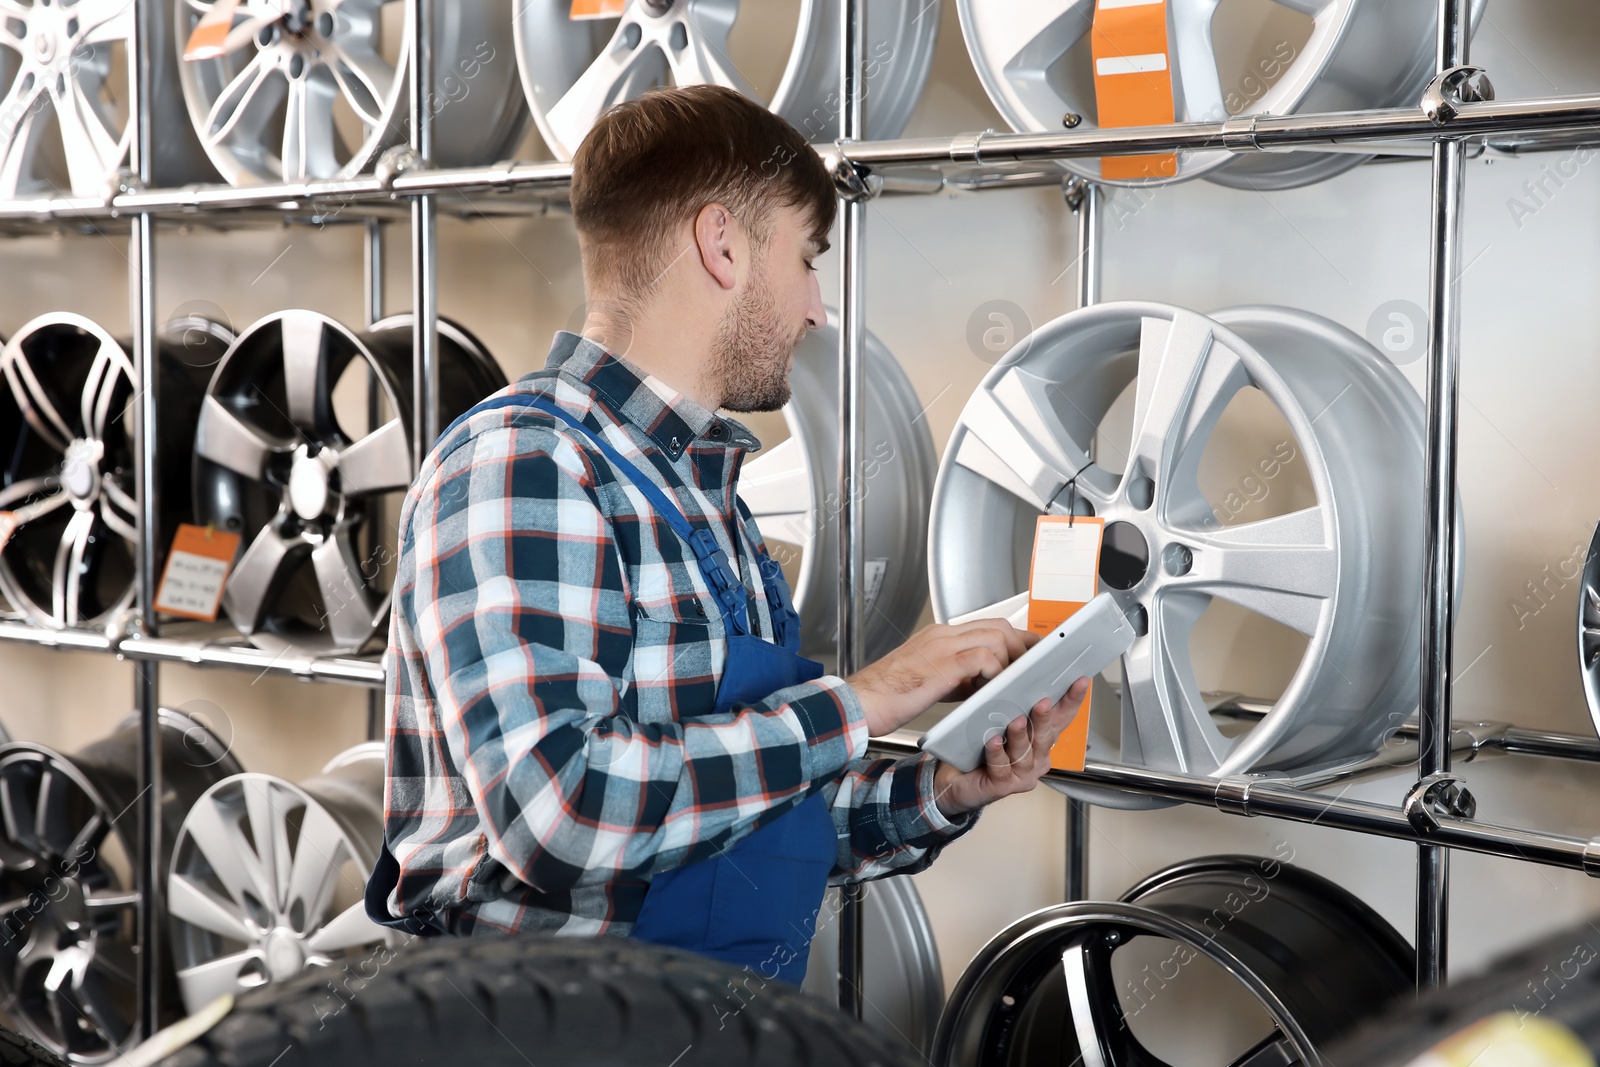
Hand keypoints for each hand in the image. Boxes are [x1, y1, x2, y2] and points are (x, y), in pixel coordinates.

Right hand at [845, 620, 1036, 736]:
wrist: (860, 703)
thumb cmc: (887, 696)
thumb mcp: (929, 681)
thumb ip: (957, 676)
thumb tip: (983, 683)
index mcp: (937, 636)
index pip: (984, 626)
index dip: (1012, 638)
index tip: (1028, 651)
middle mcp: (941, 635)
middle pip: (996, 626)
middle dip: (1021, 644)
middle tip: (1035, 664)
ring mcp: (941, 646)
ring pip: (995, 637)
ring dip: (1012, 659)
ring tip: (1018, 679)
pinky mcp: (942, 665)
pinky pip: (983, 658)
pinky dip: (996, 671)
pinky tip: (995, 687)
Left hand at [931, 677, 1090, 817]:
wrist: (957, 782)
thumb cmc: (981, 750)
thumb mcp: (1000, 723)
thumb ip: (1013, 707)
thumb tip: (1019, 677)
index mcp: (1041, 741)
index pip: (1061, 719)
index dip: (1072, 701)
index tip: (1080, 681)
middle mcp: (1037, 758)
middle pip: (1046, 736)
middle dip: (1045, 718)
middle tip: (1043, 702)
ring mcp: (1022, 774)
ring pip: (1025, 753)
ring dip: (1020, 736)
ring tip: (1015, 722)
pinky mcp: (1004, 785)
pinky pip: (1001, 767)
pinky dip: (997, 753)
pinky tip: (994, 742)